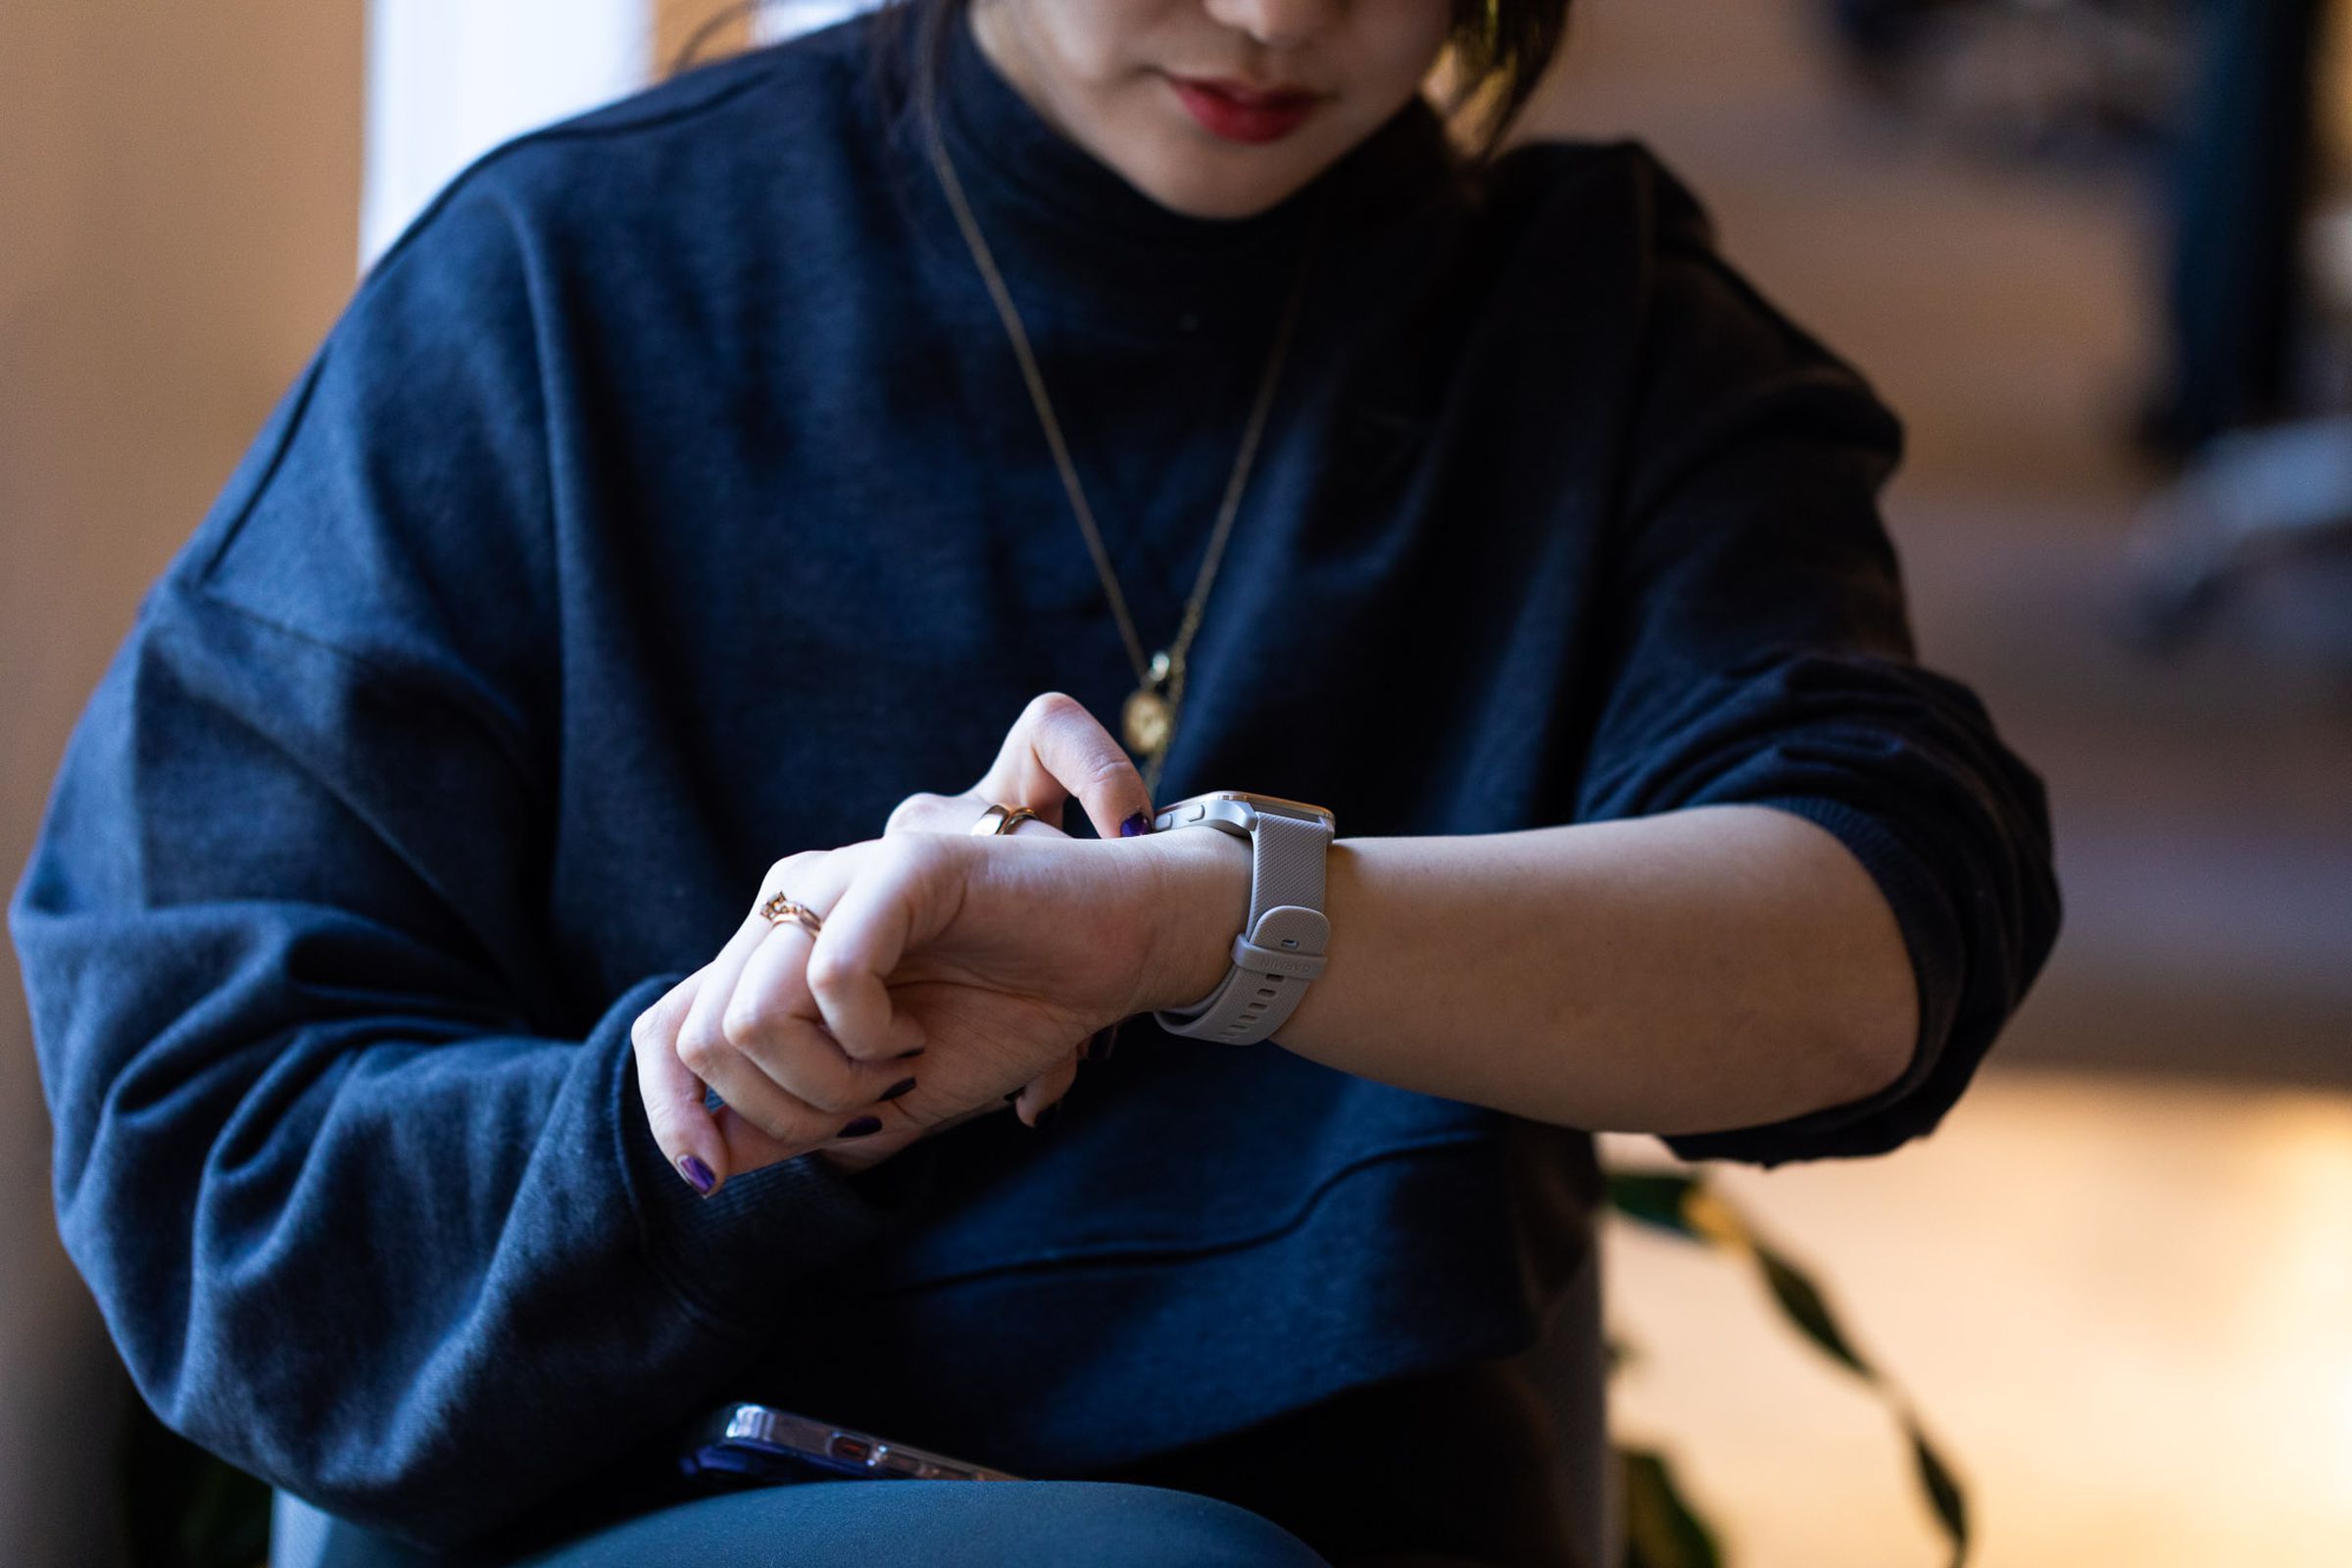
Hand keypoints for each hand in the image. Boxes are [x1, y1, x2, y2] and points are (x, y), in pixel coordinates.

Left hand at [631, 693, 1160, 1193]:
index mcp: (778, 949)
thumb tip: (705, 1162)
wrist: (1114, 957)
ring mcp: (839, 877)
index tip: (708, 1179)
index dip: (670, 1110)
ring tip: (900, 1065)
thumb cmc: (1007, 1017)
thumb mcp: (884, 1097)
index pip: (667, 1027)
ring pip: (750, 1015)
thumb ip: (793, 1126)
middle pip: (704, 1036)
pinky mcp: (898, 865)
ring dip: (831, 1080)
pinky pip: (830, 973)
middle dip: (784, 1111)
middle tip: (872, 1101)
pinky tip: (916, 1036)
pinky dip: (869, 1035)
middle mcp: (791, 901)